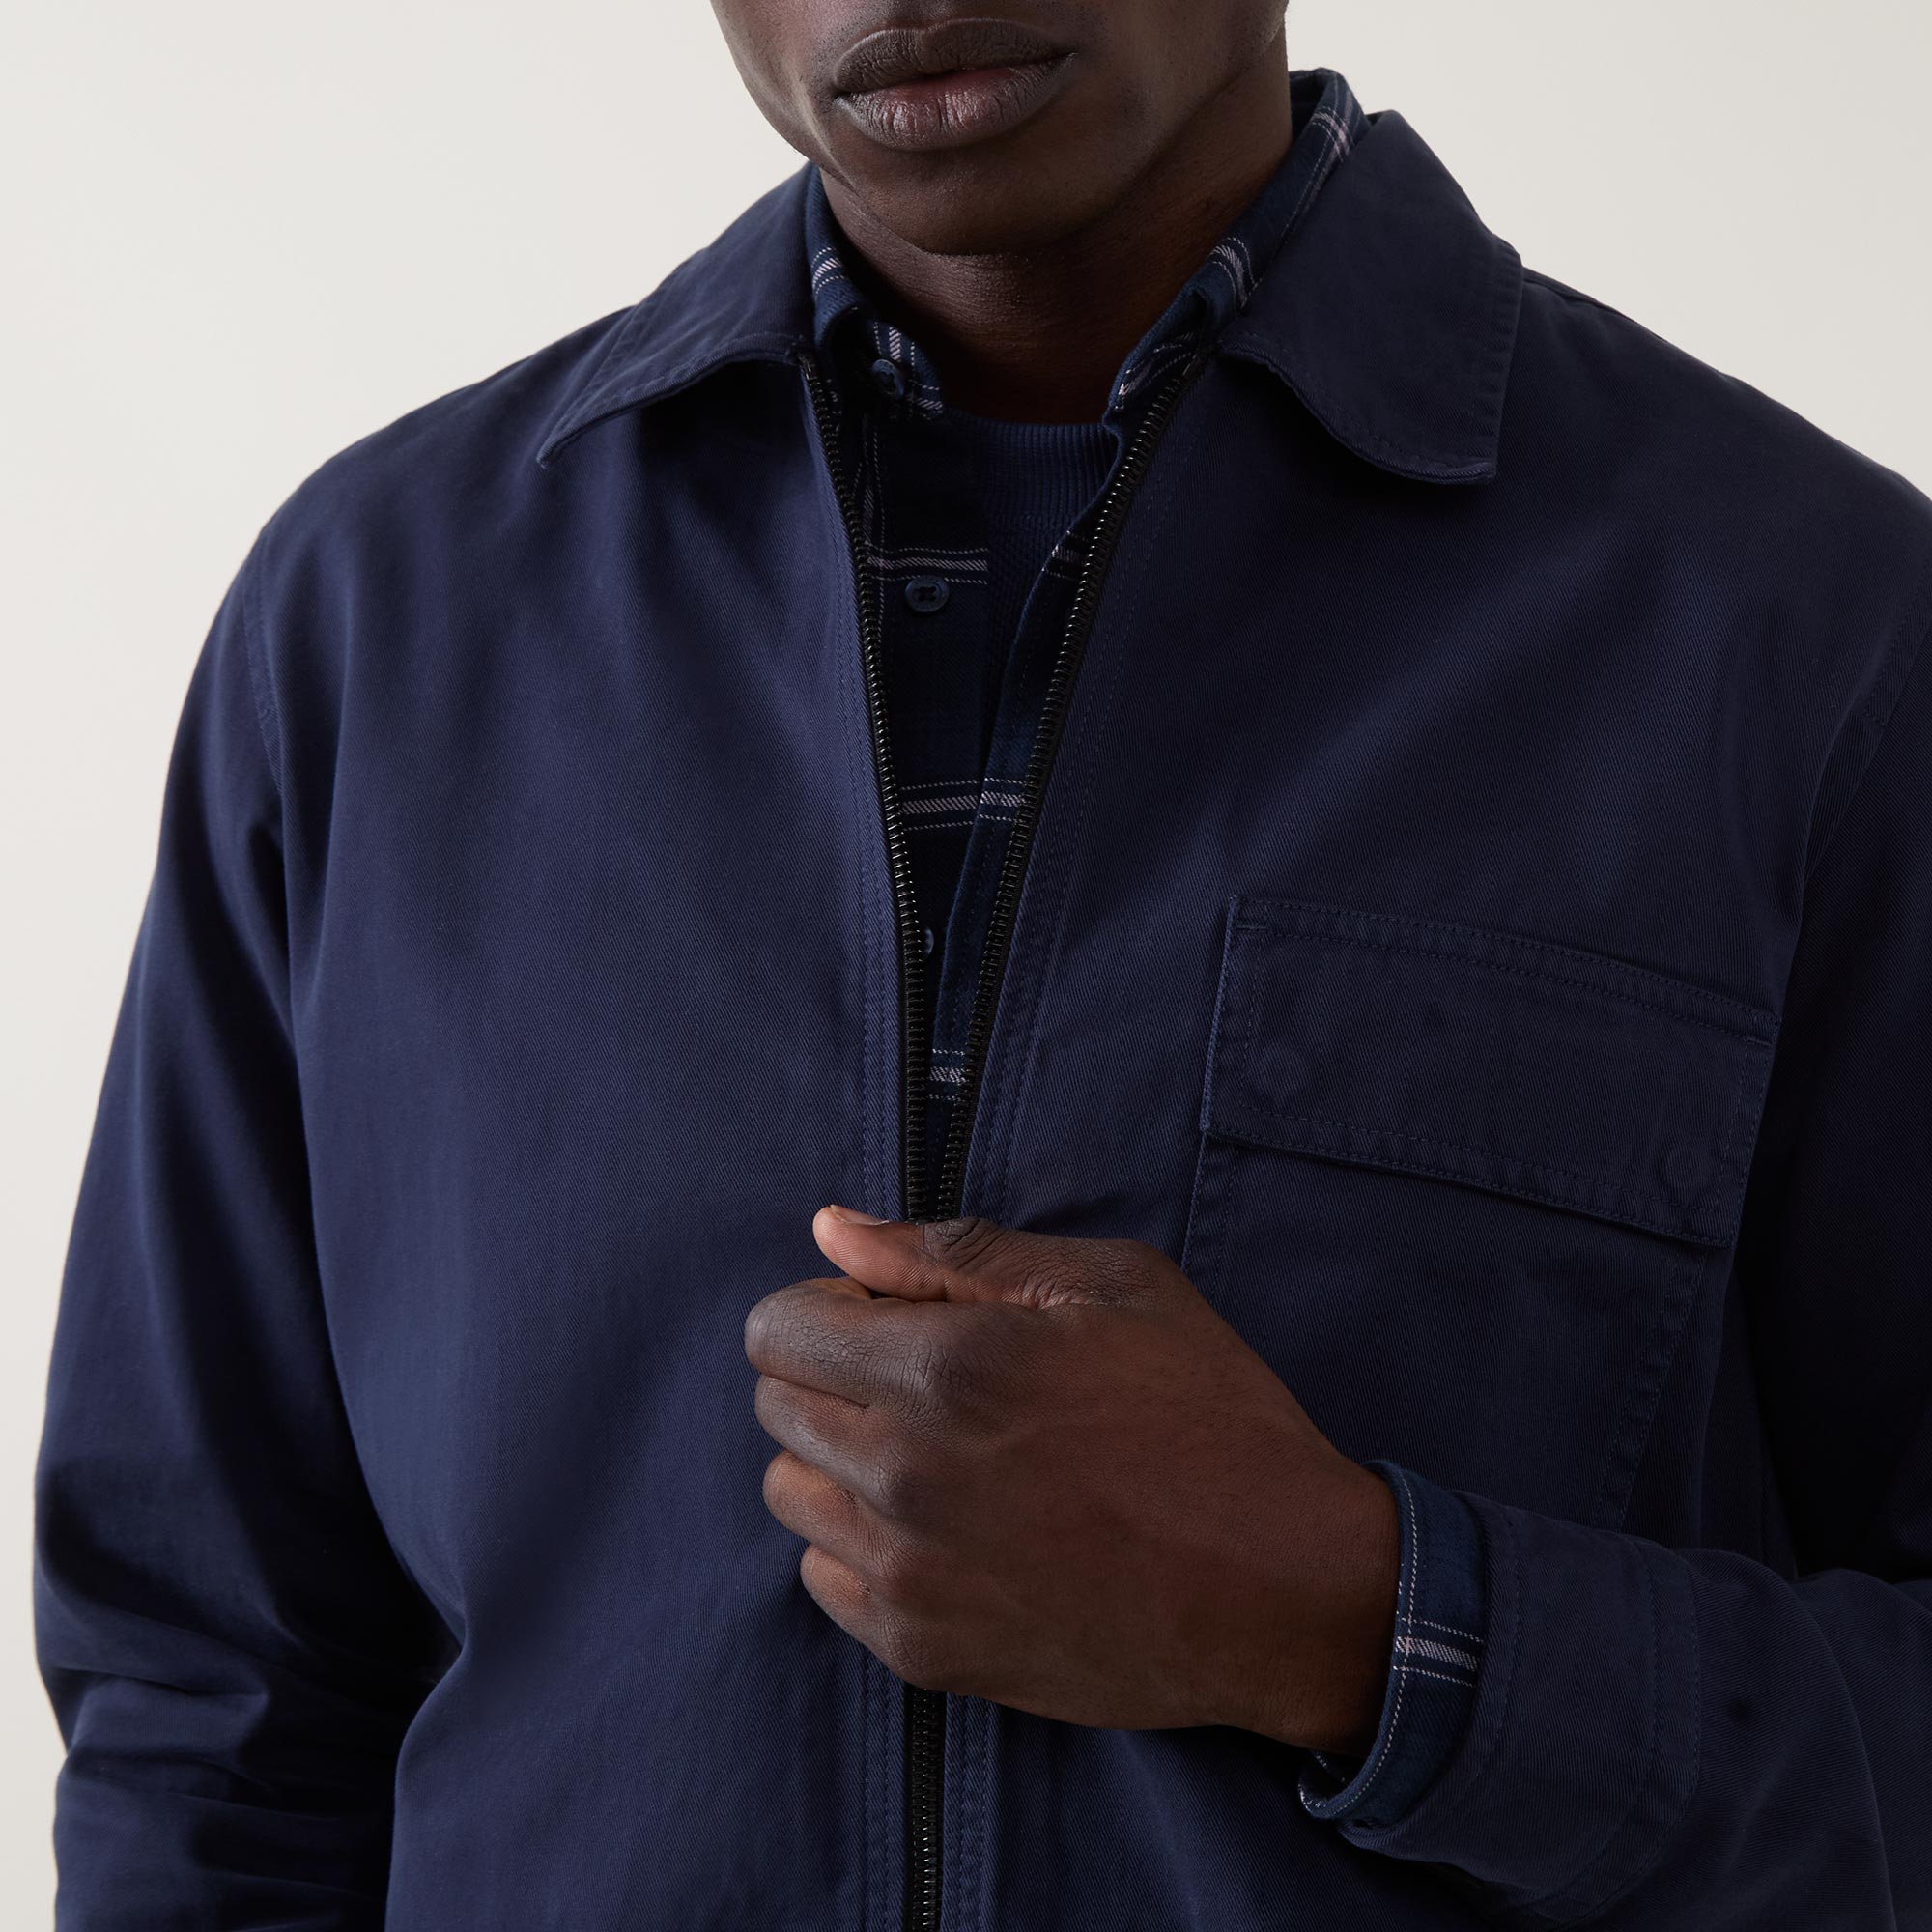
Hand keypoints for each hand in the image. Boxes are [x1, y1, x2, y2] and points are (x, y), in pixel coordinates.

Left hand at [745, 1208, 1399, 1753]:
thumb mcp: (1112, 1288)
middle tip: (927, 1382)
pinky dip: (864, 1544)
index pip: (777, 1330)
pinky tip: (948, 1528)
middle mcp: (905, 1475)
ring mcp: (909, 1574)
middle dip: (832, 1374)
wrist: (1284, 1588)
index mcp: (944, 1369)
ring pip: (790, 1494)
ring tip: (936, 1456)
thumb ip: (955, 1252)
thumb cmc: (1210, 1416)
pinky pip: (826, 1579)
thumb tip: (832, 1226)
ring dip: (839, 1460)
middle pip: (776, 1407)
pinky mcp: (924, 1652)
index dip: (830, 1306)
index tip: (893, 1316)